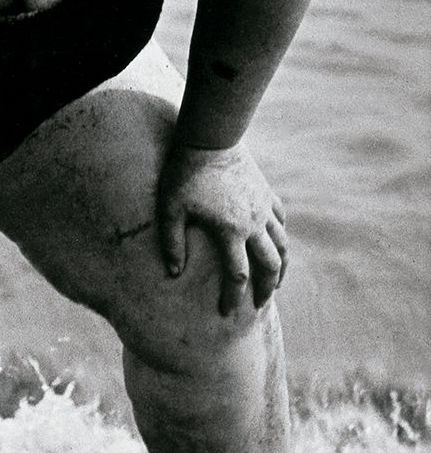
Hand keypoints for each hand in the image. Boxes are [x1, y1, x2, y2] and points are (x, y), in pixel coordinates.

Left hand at [157, 139, 287, 316]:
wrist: (209, 138)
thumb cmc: (184, 174)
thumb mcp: (171, 209)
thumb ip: (172, 242)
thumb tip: (174, 273)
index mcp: (230, 231)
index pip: (237, 276)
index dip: (233, 298)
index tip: (227, 314)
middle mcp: (253, 224)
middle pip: (269, 265)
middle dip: (266, 288)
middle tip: (260, 304)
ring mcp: (263, 208)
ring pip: (282, 244)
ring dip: (281, 265)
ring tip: (276, 280)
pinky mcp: (266, 193)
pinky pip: (280, 219)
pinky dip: (280, 234)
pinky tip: (276, 242)